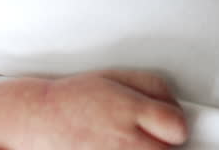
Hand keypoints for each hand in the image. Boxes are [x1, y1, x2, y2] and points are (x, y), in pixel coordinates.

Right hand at [35, 70, 188, 148]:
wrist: (40, 122)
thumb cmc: (73, 100)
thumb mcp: (115, 76)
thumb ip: (154, 87)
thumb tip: (175, 103)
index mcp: (129, 112)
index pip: (178, 126)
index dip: (172, 121)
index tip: (165, 121)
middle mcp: (126, 143)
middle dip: (160, 139)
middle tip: (141, 131)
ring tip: (125, 141)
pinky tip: (114, 147)